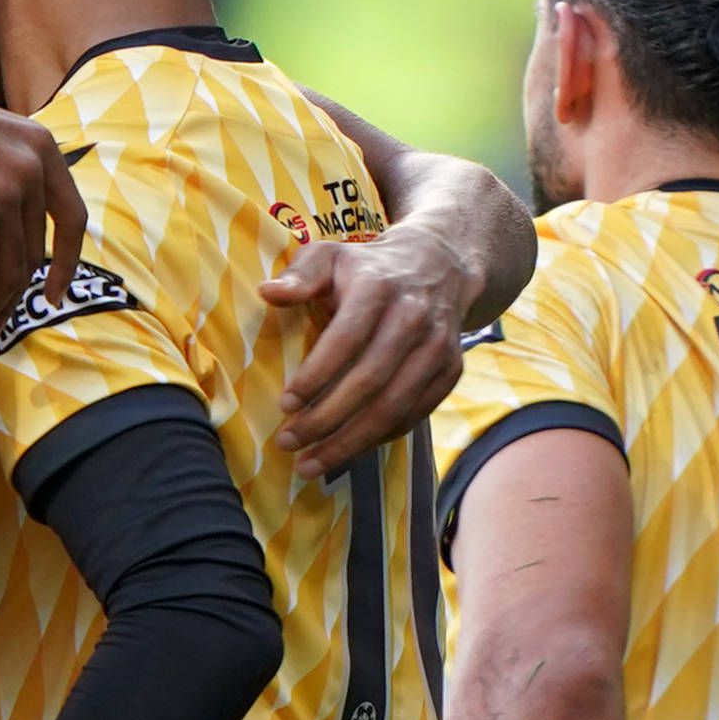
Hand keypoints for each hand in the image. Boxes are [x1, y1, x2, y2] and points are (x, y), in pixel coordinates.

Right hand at [0, 69, 91, 350]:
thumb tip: (14, 233)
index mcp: (42, 147)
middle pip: (32, 257)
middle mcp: (33, 168)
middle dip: (12, 303)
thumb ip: (9, 174)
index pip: (71, 218)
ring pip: (8, 276)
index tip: (52, 297)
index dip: (66, 265)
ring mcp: (7, 191)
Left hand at [268, 225, 478, 476]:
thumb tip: (268, 292)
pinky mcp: (450, 371)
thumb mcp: (332, 256)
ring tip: (311, 463)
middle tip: (288, 443)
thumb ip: (301, 275)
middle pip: (370, 382)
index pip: (346, 340)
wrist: (439, 266)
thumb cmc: (369, 268)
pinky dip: (379, 438)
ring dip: (350, 442)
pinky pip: (414, 415)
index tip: (285, 405)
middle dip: (326, 420)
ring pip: (393, 407)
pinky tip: (347, 450)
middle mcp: (414, 319)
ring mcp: (437, 348)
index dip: (316, 377)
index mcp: (379, 288)